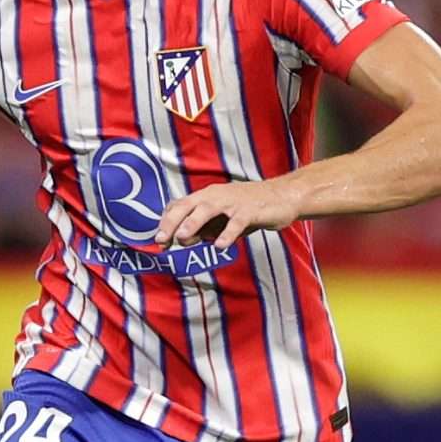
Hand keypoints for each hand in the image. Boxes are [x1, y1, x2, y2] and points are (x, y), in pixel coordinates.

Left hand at [154, 176, 301, 251]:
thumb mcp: (222, 217)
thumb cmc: (249, 207)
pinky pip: (237, 222)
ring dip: (193, 223)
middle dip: (173, 222)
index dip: (167, 222)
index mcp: (207, 196)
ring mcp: (233, 202)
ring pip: (209, 209)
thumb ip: (204, 227)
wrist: (283, 196)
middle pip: (189, 205)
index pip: (181, 206)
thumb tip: (182, 239)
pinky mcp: (251, 210)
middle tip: (162, 240)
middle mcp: (216, 195)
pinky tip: (220, 246)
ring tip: (182, 238)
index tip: (158, 241)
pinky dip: (227, 233)